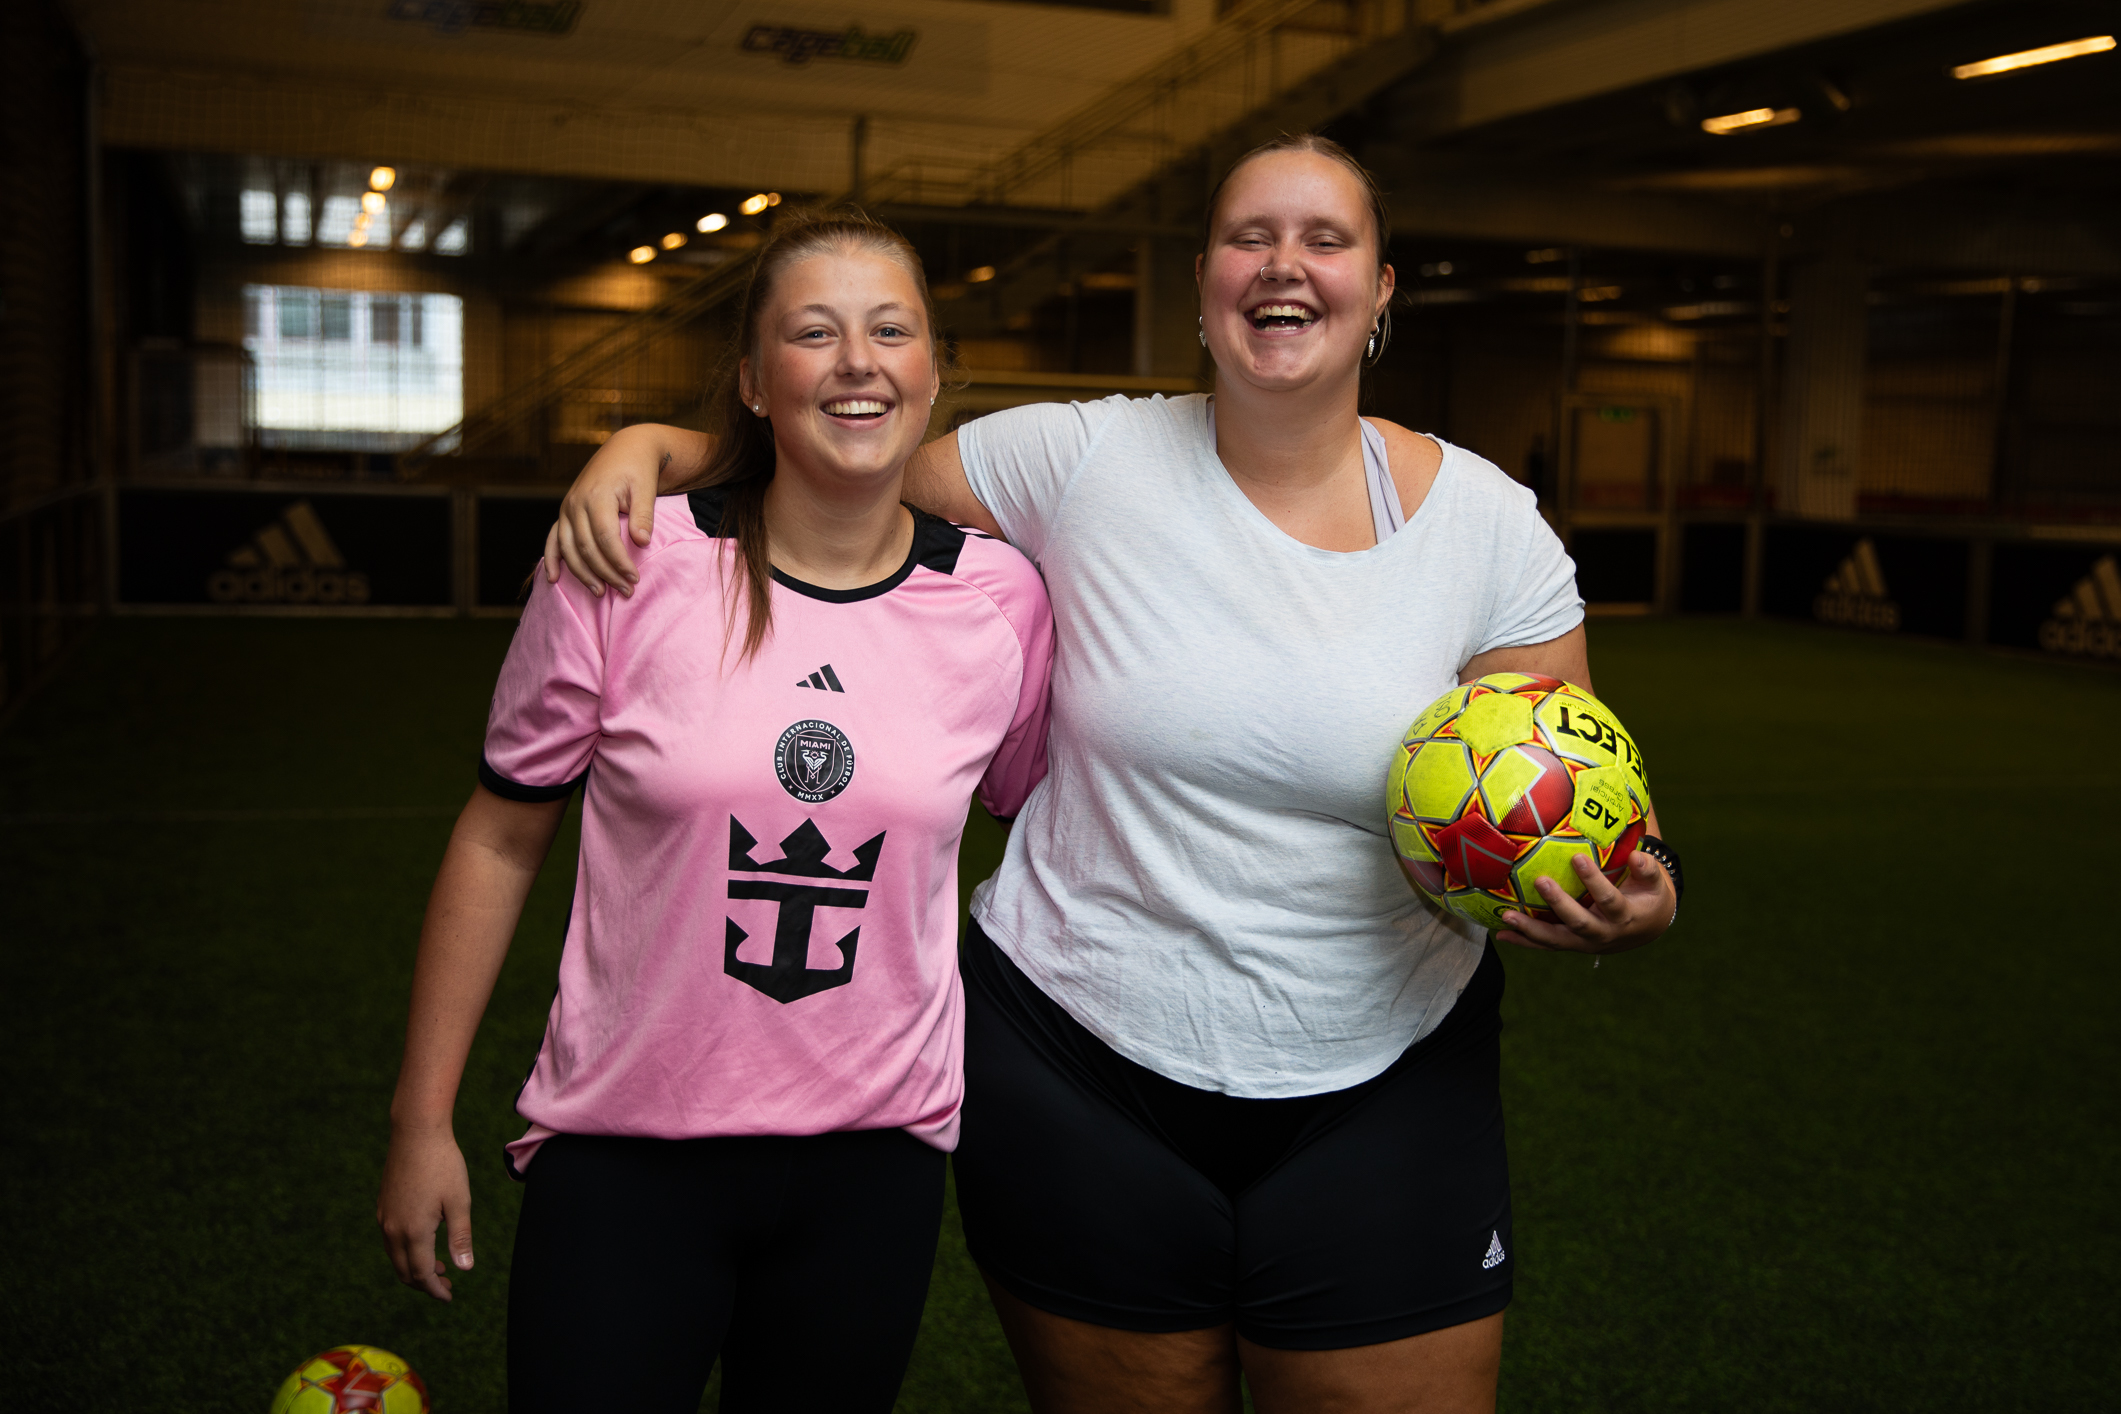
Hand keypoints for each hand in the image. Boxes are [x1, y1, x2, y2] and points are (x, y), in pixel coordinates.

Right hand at [377, 1123, 473, 1301]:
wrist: (416, 1133)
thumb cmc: (443, 1165)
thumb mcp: (459, 1202)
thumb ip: (460, 1238)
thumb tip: (464, 1269)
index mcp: (413, 1232)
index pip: (421, 1274)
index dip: (434, 1290)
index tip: (448, 1297)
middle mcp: (392, 1229)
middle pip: (404, 1271)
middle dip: (424, 1284)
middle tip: (445, 1286)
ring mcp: (384, 1217)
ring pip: (395, 1256)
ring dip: (414, 1267)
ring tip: (439, 1267)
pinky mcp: (383, 1206)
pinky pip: (391, 1240)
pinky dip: (406, 1251)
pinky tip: (424, 1242)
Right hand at [541, 425, 666, 596]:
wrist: (625, 449)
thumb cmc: (638, 469)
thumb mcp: (645, 488)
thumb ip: (643, 516)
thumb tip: (642, 543)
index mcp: (596, 496)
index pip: (605, 539)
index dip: (619, 562)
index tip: (635, 579)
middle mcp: (575, 503)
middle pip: (586, 548)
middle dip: (606, 573)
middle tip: (626, 591)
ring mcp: (567, 508)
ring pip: (568, 548)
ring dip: (583, 573)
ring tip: (601, 592)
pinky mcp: (565, 512)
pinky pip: (553, 539)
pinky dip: (552, 559)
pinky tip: (554, 579)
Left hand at [1496, 850, 1673, 954]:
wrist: (1647, 928)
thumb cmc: (1649, 897)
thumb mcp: (1655, 884)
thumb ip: (1647, 870)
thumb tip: (1637, 855)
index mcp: (1625, 917)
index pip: (1609, 900)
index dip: (1594, 881)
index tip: (1578, 859)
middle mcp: (1604, 934)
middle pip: (1579, 923)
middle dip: (1559, 904)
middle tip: (1540, 881)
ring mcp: (1585, 943)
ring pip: (1556, 940)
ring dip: (1530, 930)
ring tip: (1506, 916)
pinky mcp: (1571, 945)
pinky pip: (1546, 945)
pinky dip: (1523, 941)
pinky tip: (1501, 933)